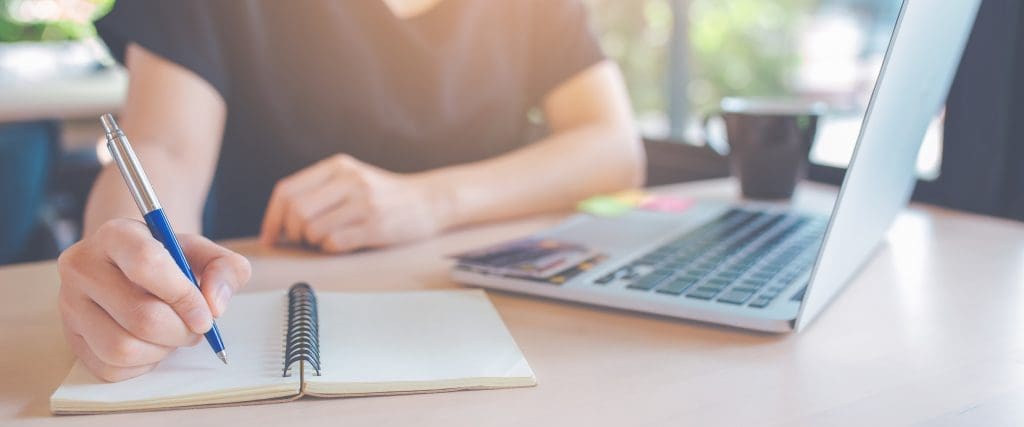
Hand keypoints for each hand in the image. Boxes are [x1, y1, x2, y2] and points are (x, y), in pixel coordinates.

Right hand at [57, 219, 250, 381]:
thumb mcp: (204, 253)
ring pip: (122, 348)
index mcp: (116, 235)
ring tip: (172, 334)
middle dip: (180, 331)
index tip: (206, 316)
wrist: (129, 268)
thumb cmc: (170, 260)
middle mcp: (82, 266)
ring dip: (161, 350)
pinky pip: (111, 368)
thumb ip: (225, 269)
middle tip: (195, 328)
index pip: (147, 263)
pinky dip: (142, 364)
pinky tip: (151, 344)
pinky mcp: (71, 338)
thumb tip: (214, 305)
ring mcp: (69, 304)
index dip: (184, 297)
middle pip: (140, 316)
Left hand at [259, 154, 451, 252]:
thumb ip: (320, 190)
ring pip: (313, 229)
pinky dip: (331, 248)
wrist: (428, 201)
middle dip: (293, 232)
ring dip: (313, 242)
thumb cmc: (385, 195)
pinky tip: (343, 243)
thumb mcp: (351, 179)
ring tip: (327, 239)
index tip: (271, 237)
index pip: (287, 190)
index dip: (272, 218)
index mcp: (337, 166)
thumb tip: (279, 220)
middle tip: (302, 240)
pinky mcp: (375, 226)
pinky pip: (334, 243)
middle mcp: (349, 180)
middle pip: (296, 211)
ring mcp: (363, 203)